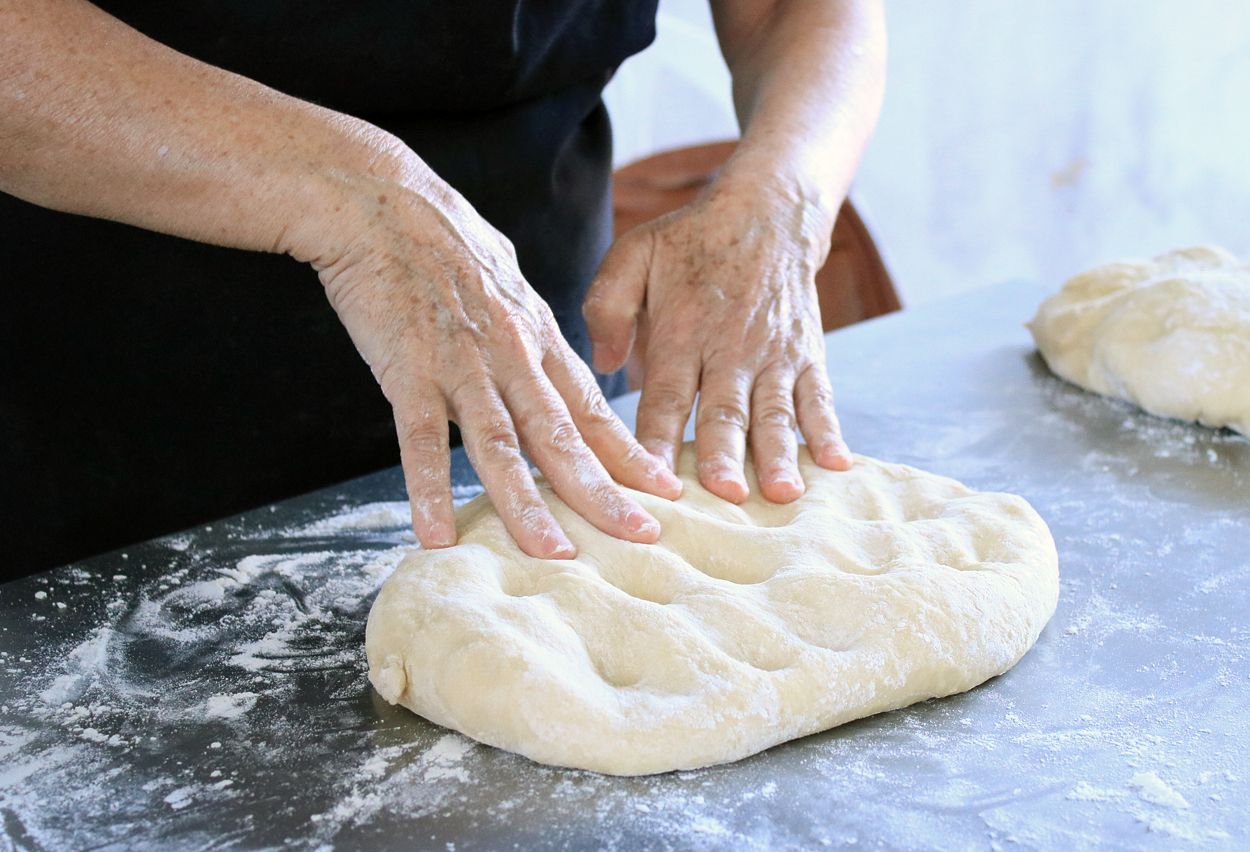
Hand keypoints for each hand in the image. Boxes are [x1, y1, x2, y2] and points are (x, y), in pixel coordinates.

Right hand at [313, 172, 681, 557]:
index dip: (629, 456)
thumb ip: (531, 332)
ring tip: (555, 554)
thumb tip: (549, 362)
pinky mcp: (407, 370)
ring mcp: (461, 366)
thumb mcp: (509, 284)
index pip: (593, 410)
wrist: (382, 201)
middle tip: (641, 536)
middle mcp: (511, 357)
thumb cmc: (444, 241)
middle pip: (563, 436)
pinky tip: (435, 535)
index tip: (665, 492)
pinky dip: (428, 489)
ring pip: (502, 446)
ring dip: (529, 505)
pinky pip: (418, 441)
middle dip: (604, 492)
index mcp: (538, 339)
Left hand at [583, 178, 852, 503]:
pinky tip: (836, 465)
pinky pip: (819, 398)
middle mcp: (728, 349)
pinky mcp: (807, 356)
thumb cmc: (690, 243)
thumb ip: (608, 305)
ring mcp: (773, 356)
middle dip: (724, 456)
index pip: (664, 395)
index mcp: (680, 332)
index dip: (656, 438)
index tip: (650, 480)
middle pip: (724, 412)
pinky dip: (827, 431)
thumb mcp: (634, 254)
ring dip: (779, 455)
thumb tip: (602, 362)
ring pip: (774, 413)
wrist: (766, 214)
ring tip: (781, 494)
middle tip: (724, 495)